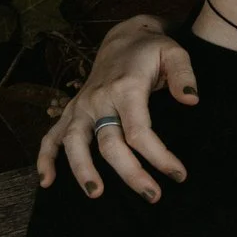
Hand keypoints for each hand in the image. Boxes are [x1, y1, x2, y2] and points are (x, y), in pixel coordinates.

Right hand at [35, 14, 201, 201]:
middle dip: (130, 173)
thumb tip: (191, 100)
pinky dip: (45, 158)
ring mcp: (81, 107)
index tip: (179, 175)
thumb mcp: (174, 53)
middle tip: (152, 196)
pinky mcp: (72, 111)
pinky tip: (47, 182)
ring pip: (74, 142)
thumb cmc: (152, 51)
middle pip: (109, 143)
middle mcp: (99, 100)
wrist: (124, 39)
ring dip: (82, 170)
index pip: (139, 131)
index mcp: (126, 88)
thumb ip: (184, 75)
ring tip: (96, 194)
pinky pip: (50, 136)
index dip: (158, 157)